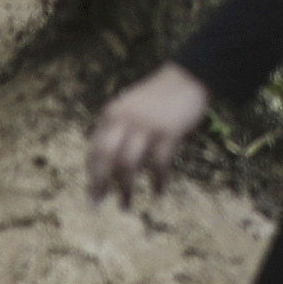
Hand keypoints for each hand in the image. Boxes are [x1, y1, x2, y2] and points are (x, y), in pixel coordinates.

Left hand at [85, 65, 212, 203]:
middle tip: (98, 204)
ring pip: (127, 164)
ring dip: (125, 188)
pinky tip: (158, 191)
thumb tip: (107, 165)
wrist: (189, 77)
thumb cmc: (159, 98)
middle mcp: (125, 120)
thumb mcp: (130, 108)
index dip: (92, 173)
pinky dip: (157, 180)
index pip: (95, 149)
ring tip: (125, 205)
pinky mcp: (168, 132)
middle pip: (105, 157)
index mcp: (112, 115)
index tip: (92, 193)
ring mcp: (146, 126)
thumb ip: (117, 129)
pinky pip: (159, 163)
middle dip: (100, 183)